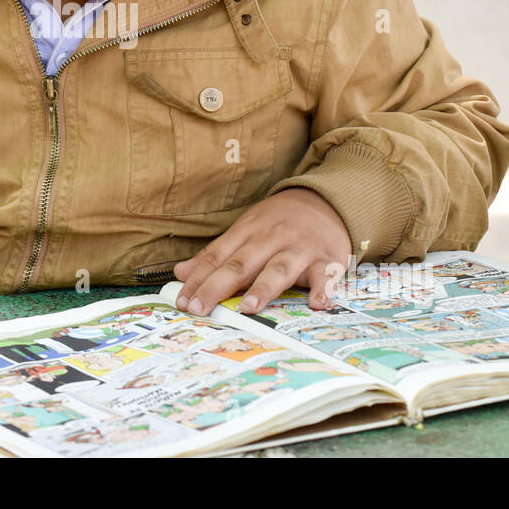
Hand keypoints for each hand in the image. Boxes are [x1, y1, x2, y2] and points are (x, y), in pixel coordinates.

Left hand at [173, 188, 352, 315]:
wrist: (326, 200)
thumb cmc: (279, 222)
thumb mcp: (244, 230)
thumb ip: (215, 254)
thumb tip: (181, 272)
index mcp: (246, 232)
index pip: (217, 257)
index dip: (198, 280)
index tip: (182, 301)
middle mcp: (270, 239)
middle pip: (241, 264)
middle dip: (217, 286)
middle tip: (199, 309)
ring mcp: (299, 249)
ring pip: (278, 269)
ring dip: (263, 289)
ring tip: (247, 308)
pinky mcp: (327, 258)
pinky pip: (325, 274)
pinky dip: (323, 288)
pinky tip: (317, 303)